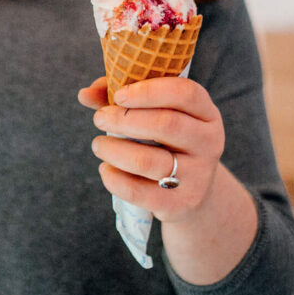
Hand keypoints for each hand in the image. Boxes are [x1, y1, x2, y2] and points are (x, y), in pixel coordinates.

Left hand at [78, 76, 225, 221]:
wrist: (191, 191)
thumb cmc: (164, 141)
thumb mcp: (153, 113)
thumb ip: (121, 97)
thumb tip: (84, 94)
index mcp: (205, 112)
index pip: (184, 93)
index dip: (148, 91)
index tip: (118, 95)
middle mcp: (209, 142)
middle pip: (166, 124)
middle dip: (124, 119)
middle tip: (99, 118)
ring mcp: (198, 175)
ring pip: (148, 160)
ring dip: (113, 150)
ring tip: (98, 144)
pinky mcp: (181, 203)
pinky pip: (138, 191)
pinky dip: (114, 179)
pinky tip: (106, 169)